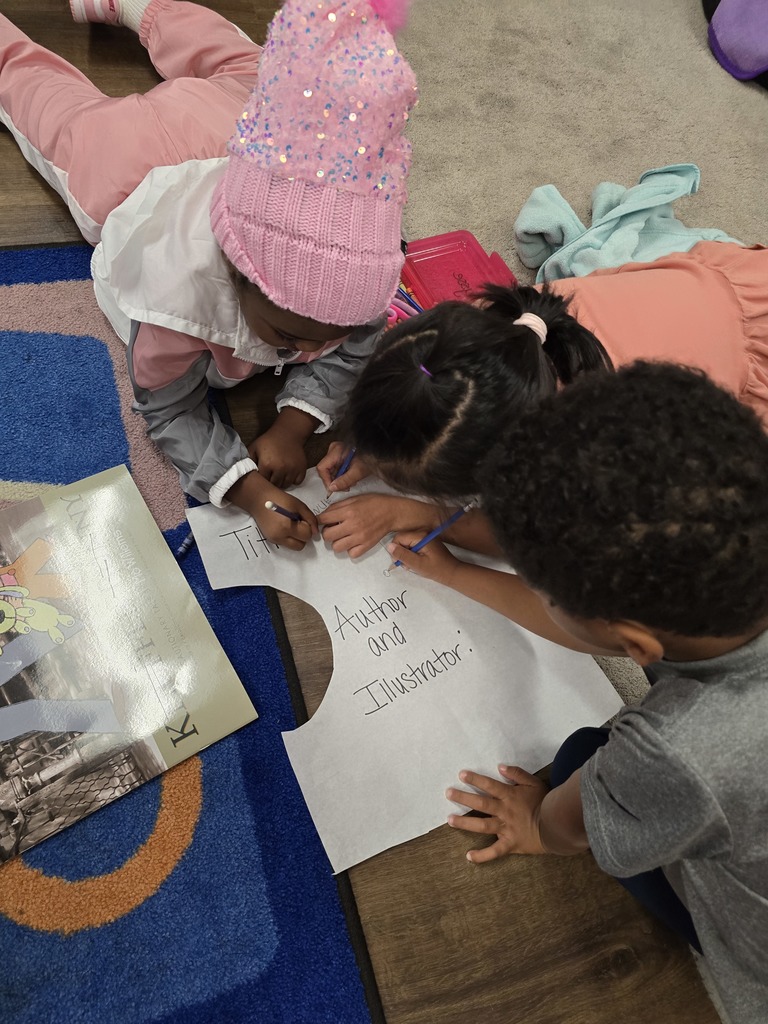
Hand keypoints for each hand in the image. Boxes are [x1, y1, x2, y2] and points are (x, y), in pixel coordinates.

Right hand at [227, 471, 316, 550]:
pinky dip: (289, 537)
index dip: (308, 527)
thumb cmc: (280, 498)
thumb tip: (315, 532)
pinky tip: (284, 526)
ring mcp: (274, 539)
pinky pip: (286, 544)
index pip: (307, 535)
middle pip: (301, 545)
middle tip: (298, 523)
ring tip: (291, 525)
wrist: (258, 498)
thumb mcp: (298, 505)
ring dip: (297, 538)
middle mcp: (280, 536)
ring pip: (294, 547)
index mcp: (287, 526)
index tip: (302, 518)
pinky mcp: (270, 539)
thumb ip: (310, 518)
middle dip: (303, 535)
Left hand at [249, 426, 307, 488]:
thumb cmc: (269, 441)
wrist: (288, 433)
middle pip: (274, 485)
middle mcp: (280, 468)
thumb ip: (247, 460)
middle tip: (270, 475)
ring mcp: (292, 469)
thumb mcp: (254, 447)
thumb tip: (242, 473)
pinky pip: (297, 482)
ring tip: (279, 474)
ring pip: (286, 485)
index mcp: (267, 464)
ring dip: (282, 482)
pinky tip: (288, 473)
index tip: (262, 475)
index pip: (263, 481)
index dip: (262, 479)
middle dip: (271, 482)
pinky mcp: (301, 469)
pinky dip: (293, 480)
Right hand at [316, 441, 370, 492]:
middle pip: (326, 470)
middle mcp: (334, 450)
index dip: (326, 480)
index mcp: (336, 450)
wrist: (377, 454)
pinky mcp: (338, 456)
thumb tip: (333, 488)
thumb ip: (344, 481)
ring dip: (339, 479)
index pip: (322, 468)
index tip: (333, 489)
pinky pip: (335, 468)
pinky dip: (341, 475)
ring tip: (350, 481)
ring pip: (330, 471)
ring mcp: (335, 452)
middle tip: (344, 487)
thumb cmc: (370, 458)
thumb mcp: (358, 471)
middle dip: (335, 481)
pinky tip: (349, 477)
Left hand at [319, 495, 438, 557]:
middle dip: (327, 532)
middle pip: (327, 536)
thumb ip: (338, 506)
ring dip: (337, 542)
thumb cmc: (374, 503)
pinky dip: (350, 550)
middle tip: (333, 529)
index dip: (320, 520)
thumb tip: (324, 515)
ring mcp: (360, 538)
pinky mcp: (367, 546)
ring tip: (343, 537)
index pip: (323, 519)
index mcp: (348, 511)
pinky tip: (352, 542)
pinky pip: (351, 554)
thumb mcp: (355, 499)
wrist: (393, 512)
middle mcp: (352, 525)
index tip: (323, 521)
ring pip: (336, 547)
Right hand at [385, 532, 461, 586]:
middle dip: (401, 553)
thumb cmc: (436, 569)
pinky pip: (413, 545)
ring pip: (406, 543)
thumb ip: (402, 555)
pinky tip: (417, 561)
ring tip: (413, 565)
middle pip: (402, 540)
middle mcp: (422, 532)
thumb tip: (389, 547)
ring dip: (406, 555)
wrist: (452, 572)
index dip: (396, 550)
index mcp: (420, 536)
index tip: (400, 562)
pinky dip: (412, 554)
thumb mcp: (417, 564)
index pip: (398, 538)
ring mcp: (425, 536)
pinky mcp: (426, 541)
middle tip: (407, 565)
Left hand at [446, 766, 548, 862]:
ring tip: (450, 819)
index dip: (475, 780)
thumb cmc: (546, 802)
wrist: (558, 826)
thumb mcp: (534, 782)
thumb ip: (517, 774)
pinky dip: (482, 856)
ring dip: (465, 823)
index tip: (461, 775)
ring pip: (482, 825)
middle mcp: (505, 811)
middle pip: (480, 804)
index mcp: (509, 796)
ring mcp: (506, 829)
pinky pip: (494, 851)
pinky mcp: (510, 844)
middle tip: (448, 793)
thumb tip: (500, 767)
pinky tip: (469, 857)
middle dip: (463, 798)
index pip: (489, 785)